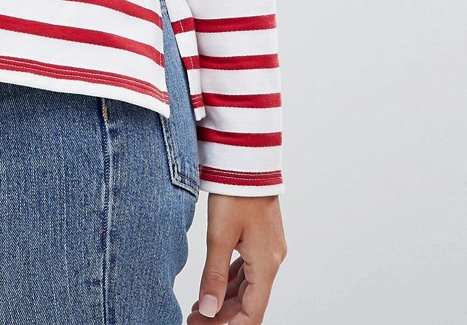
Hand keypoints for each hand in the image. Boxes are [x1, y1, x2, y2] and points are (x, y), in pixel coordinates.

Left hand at [187, 193, 286, 324]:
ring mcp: (269, 248)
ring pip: (249, 286)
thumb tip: (208, 310)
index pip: (251, 314)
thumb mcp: (219, 235)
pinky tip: (215, 284)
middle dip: (222, 314)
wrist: (248, 158)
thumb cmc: (236, 192)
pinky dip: (232, 281)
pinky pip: (249, 269)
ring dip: (226, 298)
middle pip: (250, 302)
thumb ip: (213, 275)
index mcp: (266, 264)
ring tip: (199, 305)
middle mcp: (272, 259)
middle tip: (194, 317)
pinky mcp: (262, 237)